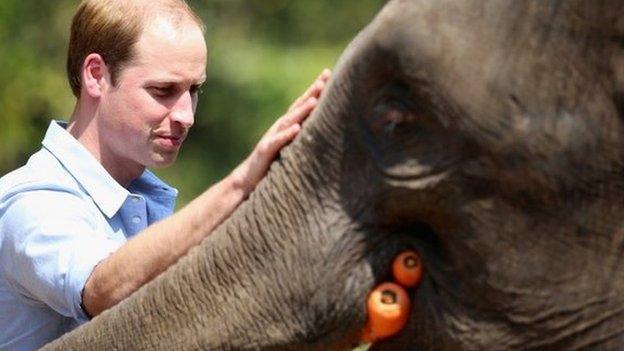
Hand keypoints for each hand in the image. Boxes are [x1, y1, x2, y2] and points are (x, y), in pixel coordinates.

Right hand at [230, 68, 331, 195]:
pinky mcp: (265, 151)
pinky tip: (297, 128)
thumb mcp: (291, 146)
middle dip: (311, 93)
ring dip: (301, 111)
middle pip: (297, 106)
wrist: (248, 178)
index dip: (315, 89)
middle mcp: (279, 127)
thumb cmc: (272, 162)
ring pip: (288, 121)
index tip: (327, 73)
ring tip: (314, 101)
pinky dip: (287, 134)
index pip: (302, 103)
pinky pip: (277, 141)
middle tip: (324, 80)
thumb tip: (325, 127)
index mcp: (287, 125)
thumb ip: (304, 136)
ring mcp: (272, 137)